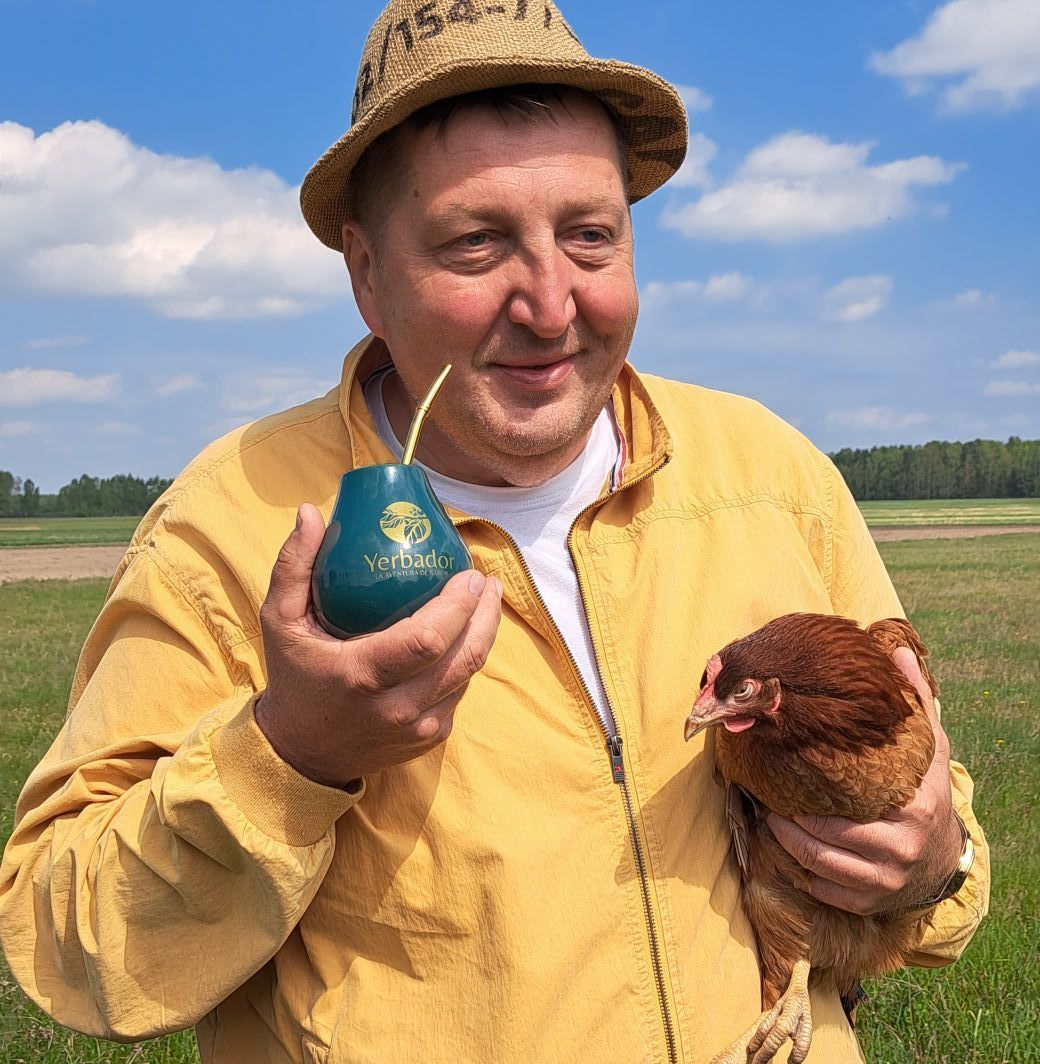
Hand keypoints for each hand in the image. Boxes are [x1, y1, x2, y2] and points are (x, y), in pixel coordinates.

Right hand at [255, 503, 502, 787]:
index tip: (469, 573)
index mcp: (364, 675)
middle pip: (466, 656)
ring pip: (469, 675)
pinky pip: (459, 693)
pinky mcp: (429, 739)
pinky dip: (465, 662)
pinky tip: (465, 635)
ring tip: (485, 600)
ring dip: (484, 634)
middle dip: (486, 614)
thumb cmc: (293, 677)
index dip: (460, 604)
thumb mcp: (279, 622)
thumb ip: (293, 566)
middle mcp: (398, 707)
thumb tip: (310, 512)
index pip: (430, 639)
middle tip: (486, 582)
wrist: (300, 754)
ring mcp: (418, 727)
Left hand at [767, 647, 962, 914]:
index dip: (809, 787)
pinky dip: (799, 870)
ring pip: (817, 863)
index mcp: (915, 807)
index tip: (782, 767)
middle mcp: (902, 848)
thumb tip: (897, 650)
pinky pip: (822, 889)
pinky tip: (785, 848)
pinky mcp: (870, 904)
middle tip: (763, 794)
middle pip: (825, 835)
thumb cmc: (925, 793)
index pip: (851, 799)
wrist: (943, 857)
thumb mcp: (928, 747)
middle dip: (787, 816)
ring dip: (785, 841)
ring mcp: (885, 880)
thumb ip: (915, 701)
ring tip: (767, 816)